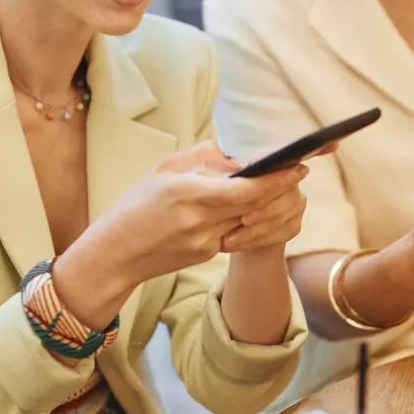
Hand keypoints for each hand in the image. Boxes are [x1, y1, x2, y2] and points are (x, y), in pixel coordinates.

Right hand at [90, 140, 306, 283]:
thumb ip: (203, 156)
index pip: (248, 190)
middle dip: (282, 189)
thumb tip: (238, 159)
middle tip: (299, 172)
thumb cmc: (134, 205)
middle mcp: (201, 222)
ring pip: (251, 223)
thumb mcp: (162, 168)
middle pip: (257, 207)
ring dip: (269, 207)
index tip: (299, 166)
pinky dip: (249, 221)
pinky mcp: (206, 256)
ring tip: (281, 188)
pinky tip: (256, 208)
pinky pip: (236, 235)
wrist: (115, 254)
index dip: (278, 180)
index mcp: (189, 194)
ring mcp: (205, 243)